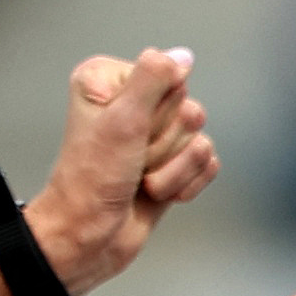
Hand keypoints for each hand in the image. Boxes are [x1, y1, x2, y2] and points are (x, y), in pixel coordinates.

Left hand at [21, 48, 219, 295]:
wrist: (88, 239)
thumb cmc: (91, 184)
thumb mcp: (121, 121)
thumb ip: (154, 77)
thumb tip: (182, 56)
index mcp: (110, 81)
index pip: (170, 77)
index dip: (156, 113)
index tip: (127, 135)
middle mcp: (132, 103)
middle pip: (188, 108)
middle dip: (163, 145)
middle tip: (132, 161)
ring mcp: (153, 136)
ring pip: (199, 138)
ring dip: (171, 169)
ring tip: (140, 180)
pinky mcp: (171, 164)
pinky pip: (206, 162)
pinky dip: (185, 183)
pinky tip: (157, 193)